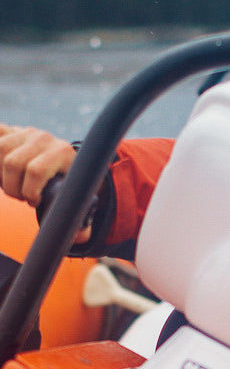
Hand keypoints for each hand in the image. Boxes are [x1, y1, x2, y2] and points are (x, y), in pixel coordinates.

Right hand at [0, 125, 90, 242]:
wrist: (66, 163)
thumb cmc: (71, 189)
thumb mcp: (80, 202)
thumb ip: (81, 224)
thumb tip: (78, 236)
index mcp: (64, 153)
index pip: (35, 171)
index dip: (29, 191)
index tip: (34, 201)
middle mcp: (45, 139)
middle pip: (13, 163)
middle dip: (14, 187)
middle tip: (23, 197)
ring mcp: (26, 133)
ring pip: (0, 153)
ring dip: (3, 176)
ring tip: (14, 186)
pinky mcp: (11, 132)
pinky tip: (4, 174)